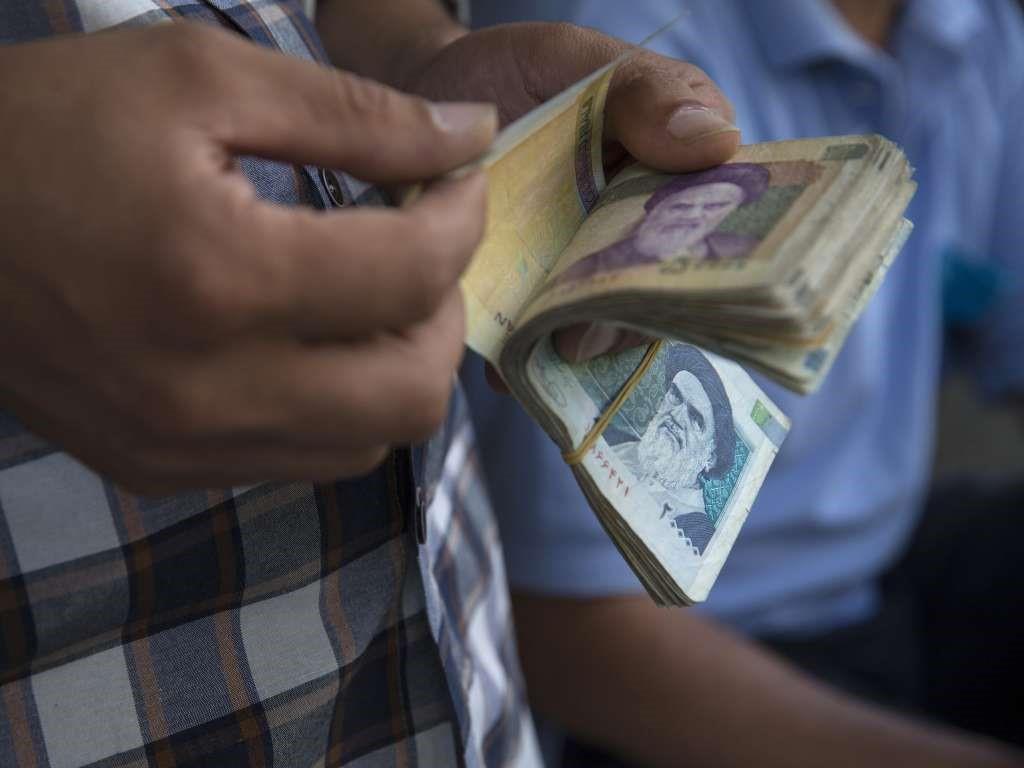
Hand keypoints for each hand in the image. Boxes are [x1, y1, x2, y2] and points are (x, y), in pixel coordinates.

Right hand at [0, 24, 495, 492]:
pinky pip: (303, 460)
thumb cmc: (49, 126)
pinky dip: (339, 404)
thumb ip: (356, 114)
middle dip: (445, 309)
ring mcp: (182, 445)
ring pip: (370, 442)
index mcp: (218, 276)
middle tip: (422, 244)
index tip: (456, 178)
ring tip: (371, 292)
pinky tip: (311, 339)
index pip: (410, 274)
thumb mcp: (201, 78)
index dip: (462, 219)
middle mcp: (206, 388)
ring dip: (399, 364)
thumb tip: (471, 137)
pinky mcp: (160, 468)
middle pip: (414, 390)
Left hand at [398, 23, 739, 365]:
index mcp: (674, 178)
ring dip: (575, 348)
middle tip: (582, 337)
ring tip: (535, 354)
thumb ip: (644, 90)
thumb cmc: (513, 73)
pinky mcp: (532, 302)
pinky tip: (503, 368)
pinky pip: (542, 345)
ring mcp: (585, 275)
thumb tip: (720, 140)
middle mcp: (638, 236)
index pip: (713, 230)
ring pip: (604, 330)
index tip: (665, 283)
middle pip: (659, 296)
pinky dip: (526, 361)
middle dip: (624, 322)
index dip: (702, 264)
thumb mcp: (573, 60)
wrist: (426, 102)